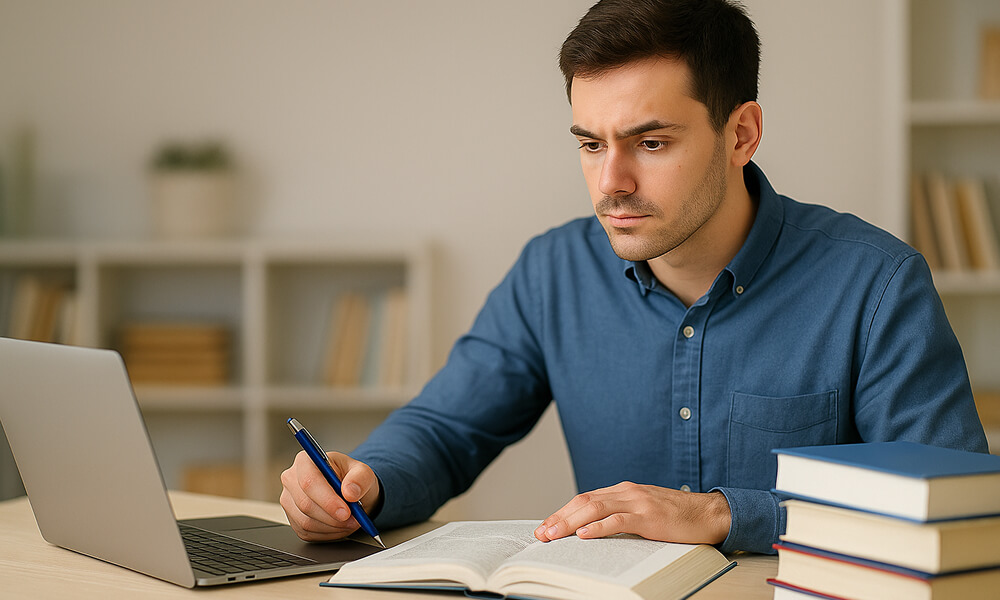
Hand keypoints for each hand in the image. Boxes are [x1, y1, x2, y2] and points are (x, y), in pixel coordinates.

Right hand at [279, 450, 380, 541]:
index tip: (346, 511)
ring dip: (332, 526)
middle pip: (306, 504)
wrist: (348, 492)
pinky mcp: (292, 519)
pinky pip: (306, 533)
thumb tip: (350, 492)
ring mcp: (289, 500)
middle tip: (354, 519)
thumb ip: (360, 478)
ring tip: (350, 521)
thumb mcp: (363, 472)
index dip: (327, 499)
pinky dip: (327, 533)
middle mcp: (292, 479)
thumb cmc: (351, 478)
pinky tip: (339, 526)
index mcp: (306, 461)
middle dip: (333, 517)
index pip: (309, 482)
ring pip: (306, 522)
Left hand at [534, 482, 730, 544]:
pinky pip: (620, 521)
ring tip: (554, 535)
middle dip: (559, 518)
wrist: (709, 513)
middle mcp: (627, 492)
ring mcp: (638, 502)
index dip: (562, 512)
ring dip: (571, 523)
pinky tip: (585, 534)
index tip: (545, 527)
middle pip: (584, 502)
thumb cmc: (676, 516)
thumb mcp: (642, 512)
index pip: (584, 499)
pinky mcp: (650, 516)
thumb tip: (592, 531)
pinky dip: (599, 527)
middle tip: (541, 534)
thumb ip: (620, 516)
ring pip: (596, 509)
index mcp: (623, 491)